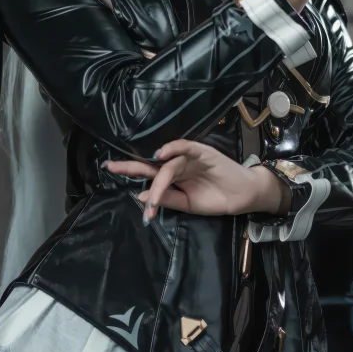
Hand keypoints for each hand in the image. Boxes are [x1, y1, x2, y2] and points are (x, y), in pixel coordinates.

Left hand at [103, 139, 289, 221]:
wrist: (242, 197)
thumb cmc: (216, 198)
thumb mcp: (187, 204)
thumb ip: (166, 199)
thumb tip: (141, 195)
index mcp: (172, 176)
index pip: (147, 173)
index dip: (130, 172)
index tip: (110, 173)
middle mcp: (177, 164)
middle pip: (150, 164)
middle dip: (130, 166)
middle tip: (110, 166)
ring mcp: (189, 157)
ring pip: (167, 164)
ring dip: (158, 179)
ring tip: (153, 197)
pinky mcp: (202, 152)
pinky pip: (184, 146)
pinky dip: (173, 148)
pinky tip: (161, 154)